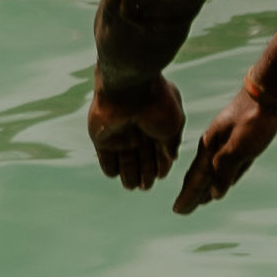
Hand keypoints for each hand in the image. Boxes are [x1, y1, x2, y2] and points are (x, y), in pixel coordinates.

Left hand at [88, 64, 185, 190]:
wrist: (130, 89)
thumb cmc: (157, 103)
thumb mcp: (174, 126)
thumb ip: (172, 144)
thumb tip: (171, 159)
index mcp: (156, 125)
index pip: (158, 151)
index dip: (160, 165)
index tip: (160, 176)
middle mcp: (138, 130)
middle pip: (142, 158)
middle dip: (144, 173)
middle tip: (145, 187)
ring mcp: (119, 134)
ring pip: (124, 161)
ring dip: (128, 175)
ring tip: (132, 186)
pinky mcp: (102, 138)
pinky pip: (105, 158)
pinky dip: (110, 168)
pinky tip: (116, 175)